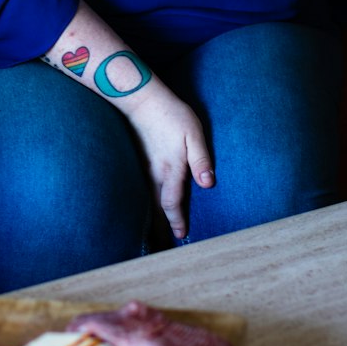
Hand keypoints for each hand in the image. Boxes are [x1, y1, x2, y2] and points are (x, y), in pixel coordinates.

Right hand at [127, 84, 214, 241]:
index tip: (180, 236)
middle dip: (159, 228)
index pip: (172, 203)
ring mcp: (142, 168)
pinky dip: (144, 202)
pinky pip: (141, 189)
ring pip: (146, 199)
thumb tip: (208, 185)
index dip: (177, 221)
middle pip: (155, 208)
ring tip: (153, 233)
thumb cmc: (171, 114)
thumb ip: (201, 160)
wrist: (141, 99)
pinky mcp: (138, 161)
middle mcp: (153, 173)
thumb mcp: (193, 133)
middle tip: (162, 246)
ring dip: (150, 217)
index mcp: (170, 169)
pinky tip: (146, 206)